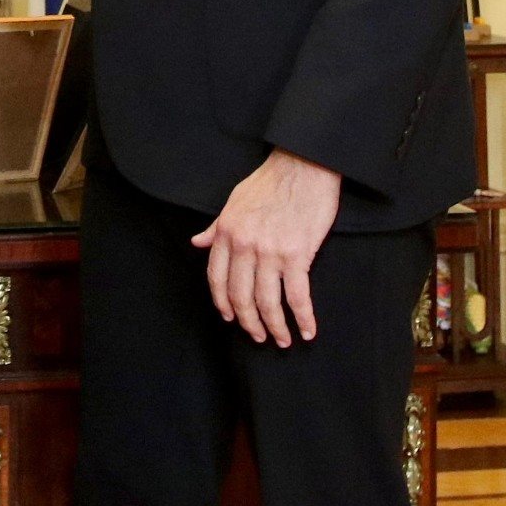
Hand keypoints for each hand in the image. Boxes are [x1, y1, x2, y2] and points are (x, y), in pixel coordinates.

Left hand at [190, 148, 340, 347]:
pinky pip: (297, 296)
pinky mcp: (297, 254)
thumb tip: (197, 241)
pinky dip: (302, 318)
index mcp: (226, 232)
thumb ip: (216, 226)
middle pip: (241, 297)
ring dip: (275, 327)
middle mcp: (244, 245)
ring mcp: (270, 252)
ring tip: (282, 340)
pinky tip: (307, 330)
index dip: (223, 303)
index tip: (230, 318)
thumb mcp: (235, 201)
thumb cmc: (271, 181)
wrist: (303, 165)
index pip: (217, 279)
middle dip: (249, 323)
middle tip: (258, 336)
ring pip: (267, 302)